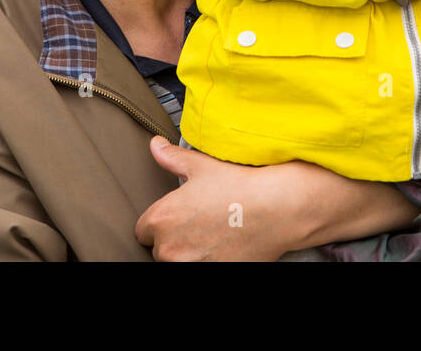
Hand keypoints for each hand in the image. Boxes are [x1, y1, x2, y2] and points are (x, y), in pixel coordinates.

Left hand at [134, 137, 419, 259]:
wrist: (276, 208)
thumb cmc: (239, 185)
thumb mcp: (202, 166)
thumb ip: (172, 157)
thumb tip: (154, 145)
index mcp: (160, 220)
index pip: (144, 230)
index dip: (163, 220)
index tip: (181, 215)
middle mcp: (168, 249)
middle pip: (161, 249)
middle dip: (177, 238)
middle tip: (202, 222)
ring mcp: (190, 266)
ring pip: (179, 261)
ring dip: (191, 252)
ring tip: (215, 235)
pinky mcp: (212, 275)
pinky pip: (202, 268)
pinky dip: (210, 260)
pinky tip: (225, 246)